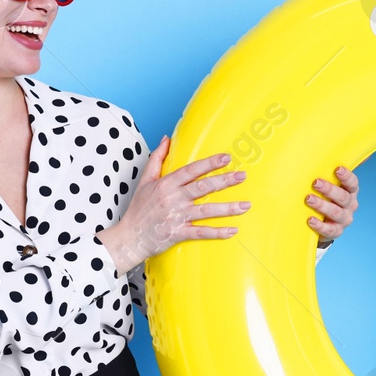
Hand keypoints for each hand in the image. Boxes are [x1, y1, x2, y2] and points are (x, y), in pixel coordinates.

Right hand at [98, 136, 250, 271]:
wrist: (129, 237)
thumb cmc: (138, 209)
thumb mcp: (145, 180)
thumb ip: (156, 158)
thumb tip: (166, 138)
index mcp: (166, 184)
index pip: (191, 170)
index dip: (209, 163)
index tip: (226, 158)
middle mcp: (173, 199)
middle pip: (203, 187)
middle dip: (224, 181)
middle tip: (242, 176)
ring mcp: (176, 217)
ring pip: (206, 210)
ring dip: (227, 208)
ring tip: (246, 205)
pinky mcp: (178, 233)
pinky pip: (201, 233)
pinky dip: (217, 232)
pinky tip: (233, 230)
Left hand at [306, 165, 358, 246]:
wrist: (324, 221)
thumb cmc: (327, 196)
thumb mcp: (332, 182)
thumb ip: (334, 167)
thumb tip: (347, 144)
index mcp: (350, 190)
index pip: (353, 183)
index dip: (346, 176)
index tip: (337, 169)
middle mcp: (350, 204)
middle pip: (343, 197)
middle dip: (330, 189)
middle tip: (315, 182)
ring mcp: (344, 219)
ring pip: (336, 212)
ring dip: (322, 205)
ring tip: (308, 199)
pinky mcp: (336, 231)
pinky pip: (329, 230)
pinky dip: (320, 225)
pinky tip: (309, 220)